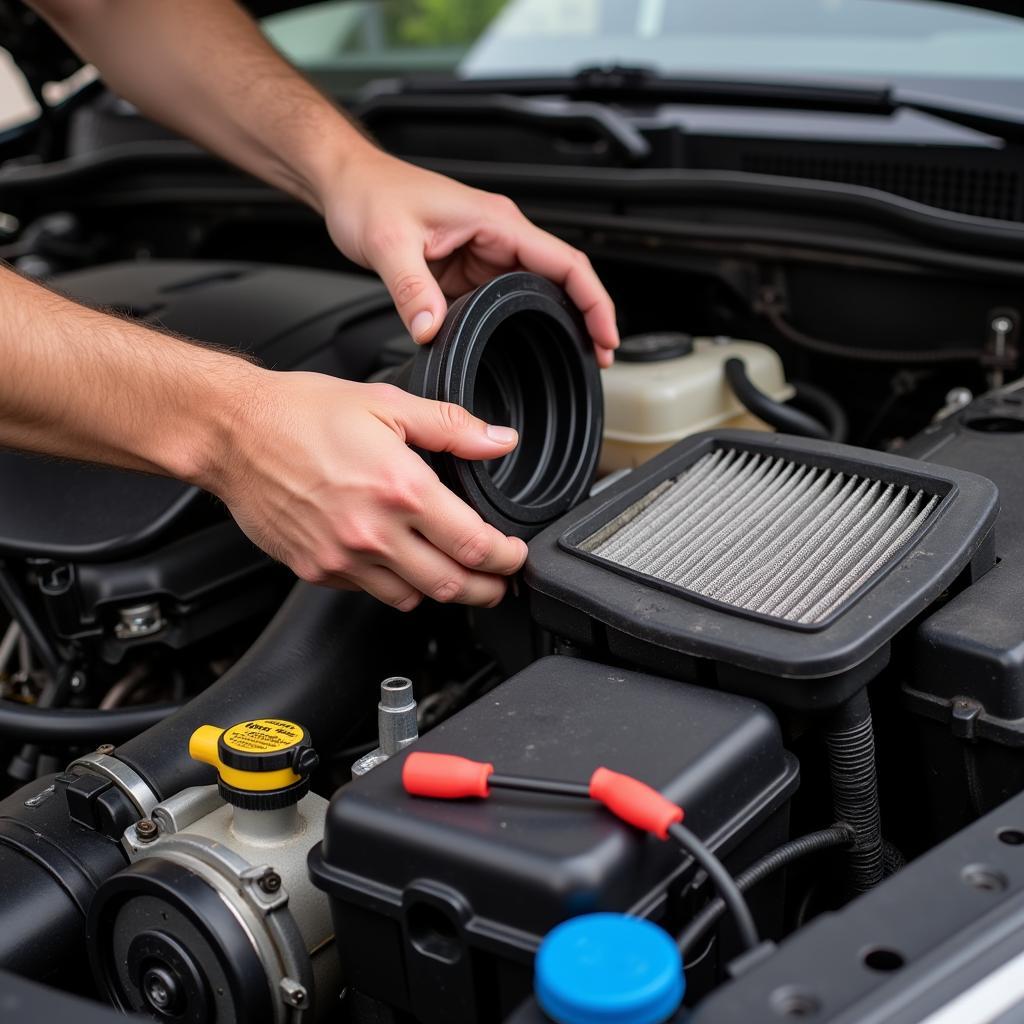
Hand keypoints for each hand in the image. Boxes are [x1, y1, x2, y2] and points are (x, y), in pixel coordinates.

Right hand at [207, 371, 527, 609]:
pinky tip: (402, 565)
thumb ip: (452, 426)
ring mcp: (343, 558)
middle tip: (501, 581)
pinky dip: (396, 586)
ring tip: (457, 576)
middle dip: (488, 588)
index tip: (515, 555)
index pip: (474, 545)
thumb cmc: (300, 413)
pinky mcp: (317, 570)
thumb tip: (498, 441)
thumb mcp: (387, 403)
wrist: (232, 432)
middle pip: (452, 585)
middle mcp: (373, 532)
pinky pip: (371, 593)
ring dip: (444, 592)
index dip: (506, 558)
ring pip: (414, 599)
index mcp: (400, 488)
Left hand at [322, 146, 619, 366]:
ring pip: (535, 291)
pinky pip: (502, 298)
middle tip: (597, 358)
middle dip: (585, 318)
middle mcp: (498, 235)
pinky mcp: (467, 268)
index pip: (566, 262)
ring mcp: (485, 252)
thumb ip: (412, 290)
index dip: (594, 302)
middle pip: (561, 279)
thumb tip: (431, 331)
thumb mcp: (388, 243)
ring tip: (571, 357)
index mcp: (496, 221)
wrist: (348, 182)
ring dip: (554, 321)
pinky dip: (517, 321)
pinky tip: (521, 344)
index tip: (607, 335)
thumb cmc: (370, 193)